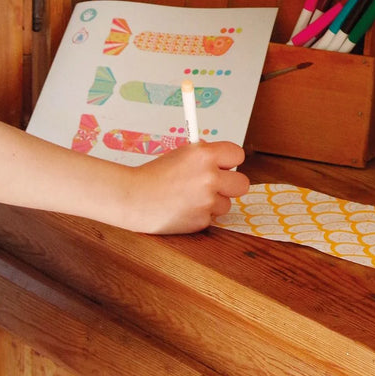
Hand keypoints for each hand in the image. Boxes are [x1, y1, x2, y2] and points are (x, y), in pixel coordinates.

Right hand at [121, 141, 249, 233]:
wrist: (131, 197)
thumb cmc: (153, 175)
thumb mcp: (181, 154)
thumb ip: (205, 156)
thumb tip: (223, 159)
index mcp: (205, 155)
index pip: (238, 155)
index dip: (230, 161)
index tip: (225, 166)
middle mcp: (209, 177)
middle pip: (243, 183)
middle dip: (230, 185)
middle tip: (216, 185)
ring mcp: (206, 200)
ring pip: (227, 203)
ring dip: (213, 202)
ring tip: (190, 198)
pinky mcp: (201, 221)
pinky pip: (211, 218)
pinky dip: (200, 215)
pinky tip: (183, 209)